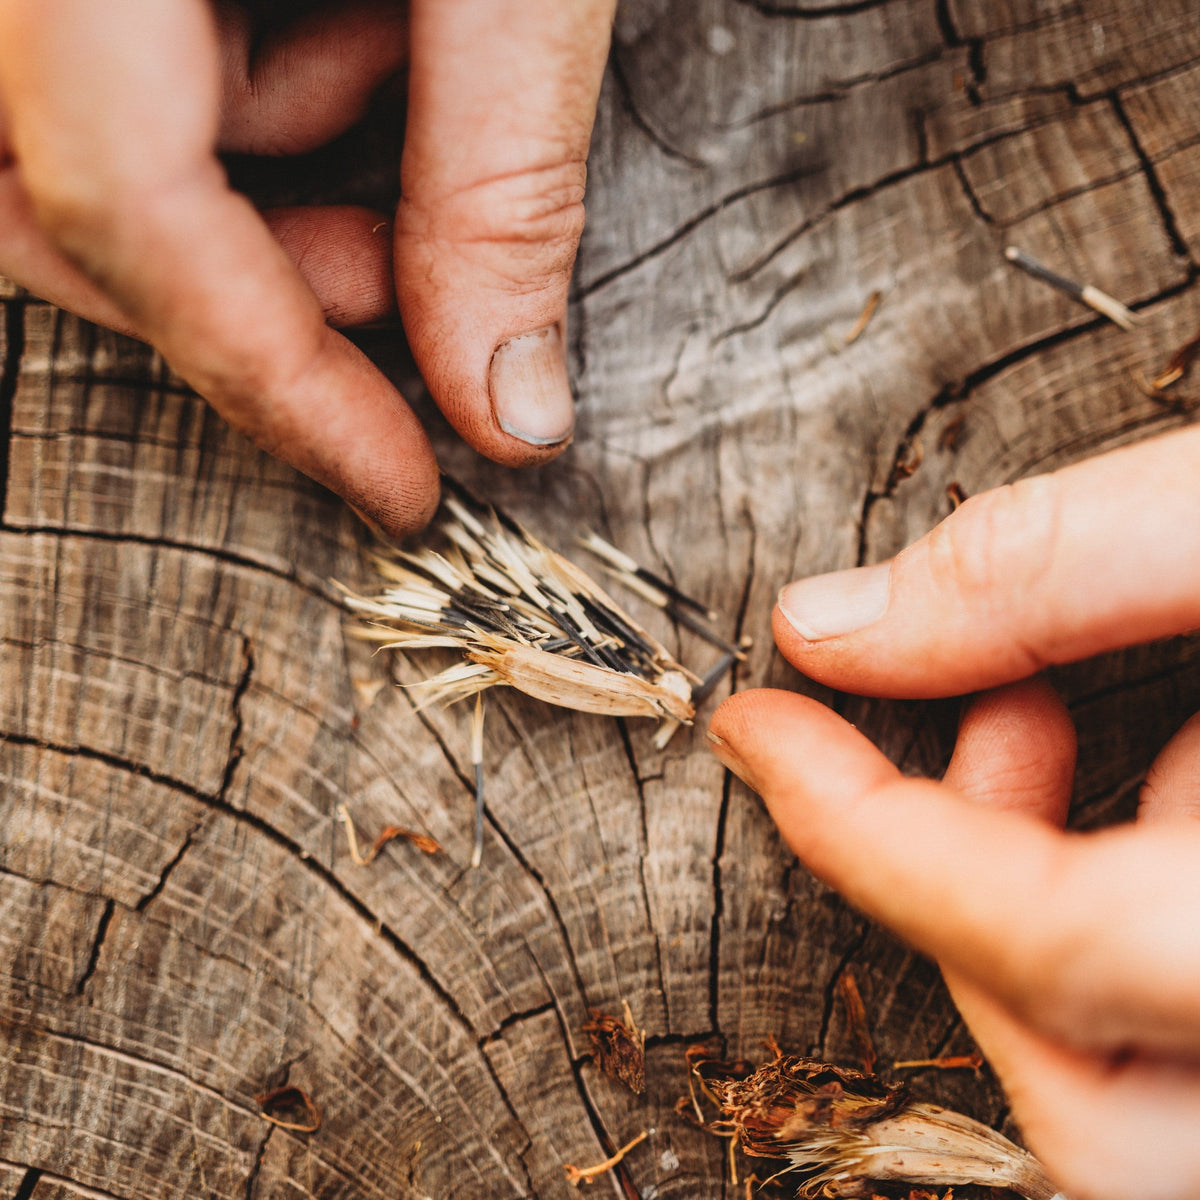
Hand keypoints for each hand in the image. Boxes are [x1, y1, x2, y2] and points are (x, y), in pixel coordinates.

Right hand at [0, 0, 614, 535]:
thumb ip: (498, 184)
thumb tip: (506, 407)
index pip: (129, 213)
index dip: (279, 380)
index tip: (400, 487)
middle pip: (68, 210)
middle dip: (261, 293)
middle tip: (408, 290)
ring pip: (92, 151)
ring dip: (268, 173)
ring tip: (405, 75)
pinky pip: (121, 81)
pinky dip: (247, 90)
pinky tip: (361, 27)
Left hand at [709, 425, 1199, 1199]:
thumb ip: (1056, 563)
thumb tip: (832, 627)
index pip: (1054, 940)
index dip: (862, 829)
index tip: (760, 728)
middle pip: (1099, 1097)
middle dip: (976, 905)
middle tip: (986, 721)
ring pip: (1147, 1119)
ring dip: (1055, 932)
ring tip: (1086, 737)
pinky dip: (1137, 932)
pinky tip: (1183, 781)